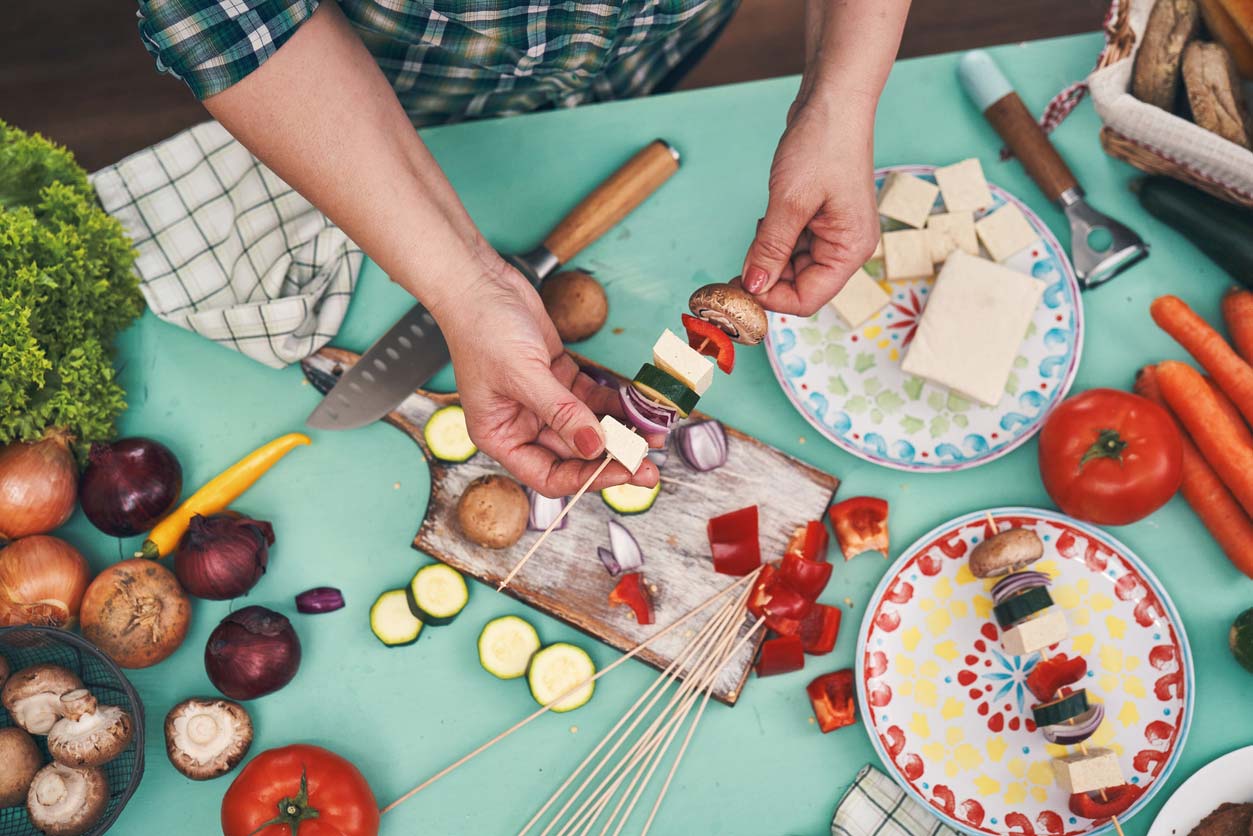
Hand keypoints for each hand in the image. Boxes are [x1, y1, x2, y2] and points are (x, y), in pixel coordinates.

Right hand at [437, 262, 659, 497]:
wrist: (480, 282)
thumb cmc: (482, 328)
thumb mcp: (523, 374)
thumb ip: (561, 412)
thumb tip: (596, 446)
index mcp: (500, 436)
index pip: (548, 475)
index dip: (586, 478)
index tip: (623, 472)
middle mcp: (521, 424)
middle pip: (573, 455)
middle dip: (612, 458)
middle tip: (649, 465)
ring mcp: (542, 401)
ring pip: (588, 427)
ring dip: (620, 432)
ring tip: (653, 435)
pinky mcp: (558, 377)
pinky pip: (592, 398)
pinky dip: (615, 403)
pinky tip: (639, 407)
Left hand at [739, 95, 880, 315]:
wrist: (833, 99)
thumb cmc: (823, 144)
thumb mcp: (789, 202)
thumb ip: (770, 248)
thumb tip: (753, 286)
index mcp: (850, 249)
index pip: (808, 299)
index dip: (771, 299)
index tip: (739, 288)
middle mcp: (846, 246)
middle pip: (798, 285)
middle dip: (766, 275)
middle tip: (736, 262)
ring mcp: (833, 232)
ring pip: (791, 265)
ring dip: (768, 254)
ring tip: (762, 222)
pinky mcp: (819, 218)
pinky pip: (790, 243)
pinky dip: (773, 237)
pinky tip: (768, 215)